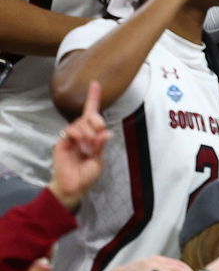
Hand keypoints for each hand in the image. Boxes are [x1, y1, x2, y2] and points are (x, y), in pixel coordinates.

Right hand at [49, 81, 110, 210]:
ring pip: (82, 122)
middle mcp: (81, 132)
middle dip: (97, 123)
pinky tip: (80, 145)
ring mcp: (71, 136)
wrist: (73, 186)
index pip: (92, 113)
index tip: (95, 84)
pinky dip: (79, 135)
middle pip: (90, 116)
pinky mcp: (62, 140)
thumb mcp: (98, 160)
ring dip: (88, 133)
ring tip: (87, 148)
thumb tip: (106, 133)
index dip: (94, 98)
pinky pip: (71, 129)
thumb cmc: (86, 174)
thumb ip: (100, 145)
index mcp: (91, 135)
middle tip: (97, 138)